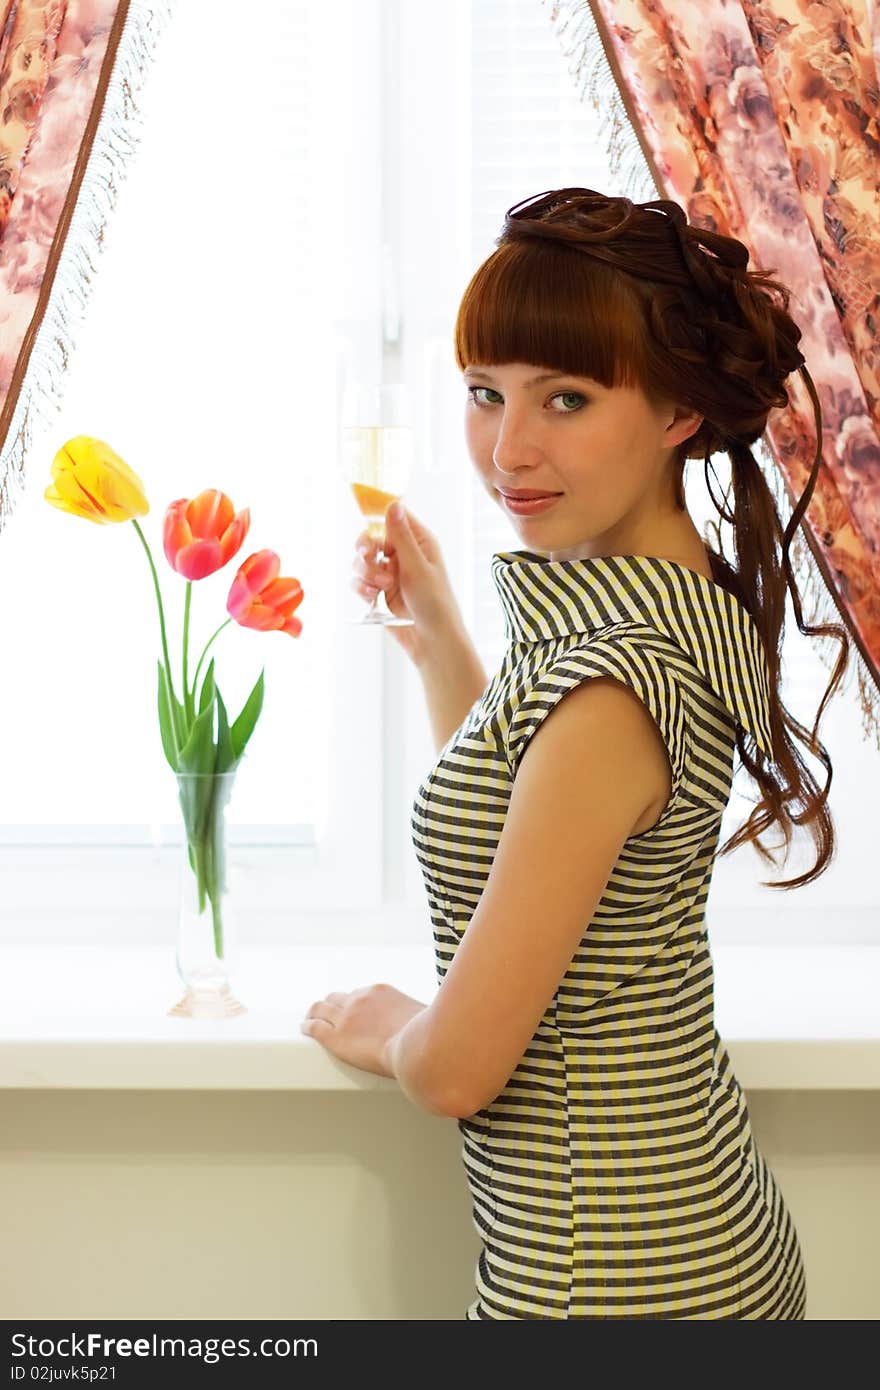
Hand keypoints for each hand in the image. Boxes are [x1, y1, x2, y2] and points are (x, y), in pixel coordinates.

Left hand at [300, 982, 427, 1078]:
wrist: (415, 1047)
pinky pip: (314, 1027)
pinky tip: (305, 1027)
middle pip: (337, 998)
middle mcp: (358, 1000)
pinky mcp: (335, 1037)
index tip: (353, 1009)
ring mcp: (345, 1017)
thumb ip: (411, 1015)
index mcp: (378, 992)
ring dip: (315, 1012)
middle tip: (328, 1011)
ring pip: (321, 1008)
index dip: (353, 1002)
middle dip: (332, 1004)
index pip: (359, 994)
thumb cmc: (424, 1035)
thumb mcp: (420, 1014)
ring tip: (309, 1016)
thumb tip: (419, 1024)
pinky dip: (308, 1026)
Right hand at [351, 502, 461, 664]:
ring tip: (381, 588)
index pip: (393, 517)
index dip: (376, 519)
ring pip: (361, 561)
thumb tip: (393, 504)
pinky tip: (374, 597)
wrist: (431, 640)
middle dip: (366, 550)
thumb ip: (401, 537)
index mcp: (419, 542)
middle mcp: (403, 554)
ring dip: (366, 573)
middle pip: (370, 538)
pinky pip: (359, 581)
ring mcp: (390, 572)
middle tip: (368, 557)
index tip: (368, 530)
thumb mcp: (417, 567)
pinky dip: (362, 588)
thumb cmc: (434, 603)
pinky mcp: (380, 591)